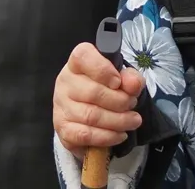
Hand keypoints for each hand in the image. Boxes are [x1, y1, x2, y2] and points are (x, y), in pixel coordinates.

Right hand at [53, 42, 144, 156]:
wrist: (91, 114)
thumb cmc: (106, 89)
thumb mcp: (122, 78)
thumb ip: (131, 78)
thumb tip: (133, 85)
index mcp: (77, 63)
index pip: (82, 57)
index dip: (103, 69)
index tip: (118, 81)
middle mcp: (65, 82)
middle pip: (93, 92)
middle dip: (120, 101)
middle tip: (132, 104)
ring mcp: (61, 106)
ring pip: (91, 116)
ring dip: (118, 121)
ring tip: (133, 121)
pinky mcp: (63, 129)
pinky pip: (85, 135)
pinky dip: (107, 137)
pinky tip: (119, 135)